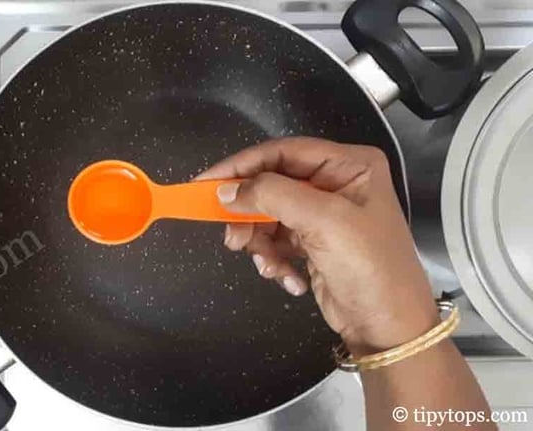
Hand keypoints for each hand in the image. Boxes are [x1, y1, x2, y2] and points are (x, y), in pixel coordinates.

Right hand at [197, 137, 438, 355]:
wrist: (389, 329)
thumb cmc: (370, 267)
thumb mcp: (324, 221)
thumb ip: (272, 195)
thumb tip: (226, 191)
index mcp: (349, 165)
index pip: (282, 152)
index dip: (241, 167)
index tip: (205, 184)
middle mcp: (336, 183)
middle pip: (270, 185)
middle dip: (250, 214)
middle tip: (233, 239)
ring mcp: (323, 215)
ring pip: (267, 215)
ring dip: (260, 242)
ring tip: (267, 266)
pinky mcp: (313, 243)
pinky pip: (275, 240)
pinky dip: (273, 258)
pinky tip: (288, 278)